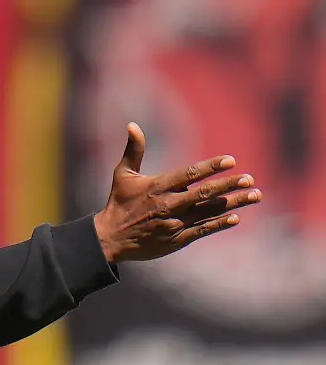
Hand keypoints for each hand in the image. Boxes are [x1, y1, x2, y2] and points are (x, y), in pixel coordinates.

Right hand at [93, 123, 261, 262]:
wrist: (110, 238)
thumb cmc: (118, 203)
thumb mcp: (122, 175)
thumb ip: (133, 150)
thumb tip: (132, 125)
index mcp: (157, 187)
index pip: (188, 175)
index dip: (210, 167)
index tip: (230, 160)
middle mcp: (168, 205)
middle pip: (204, 194)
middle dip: (228, 185)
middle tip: (249, 178)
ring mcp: (174, 223)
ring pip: (208, 211)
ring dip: (233, 203)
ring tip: (255, 195)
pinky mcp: (176, 240)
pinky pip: (202, 230)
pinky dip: (219, 224)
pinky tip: (236, 218)